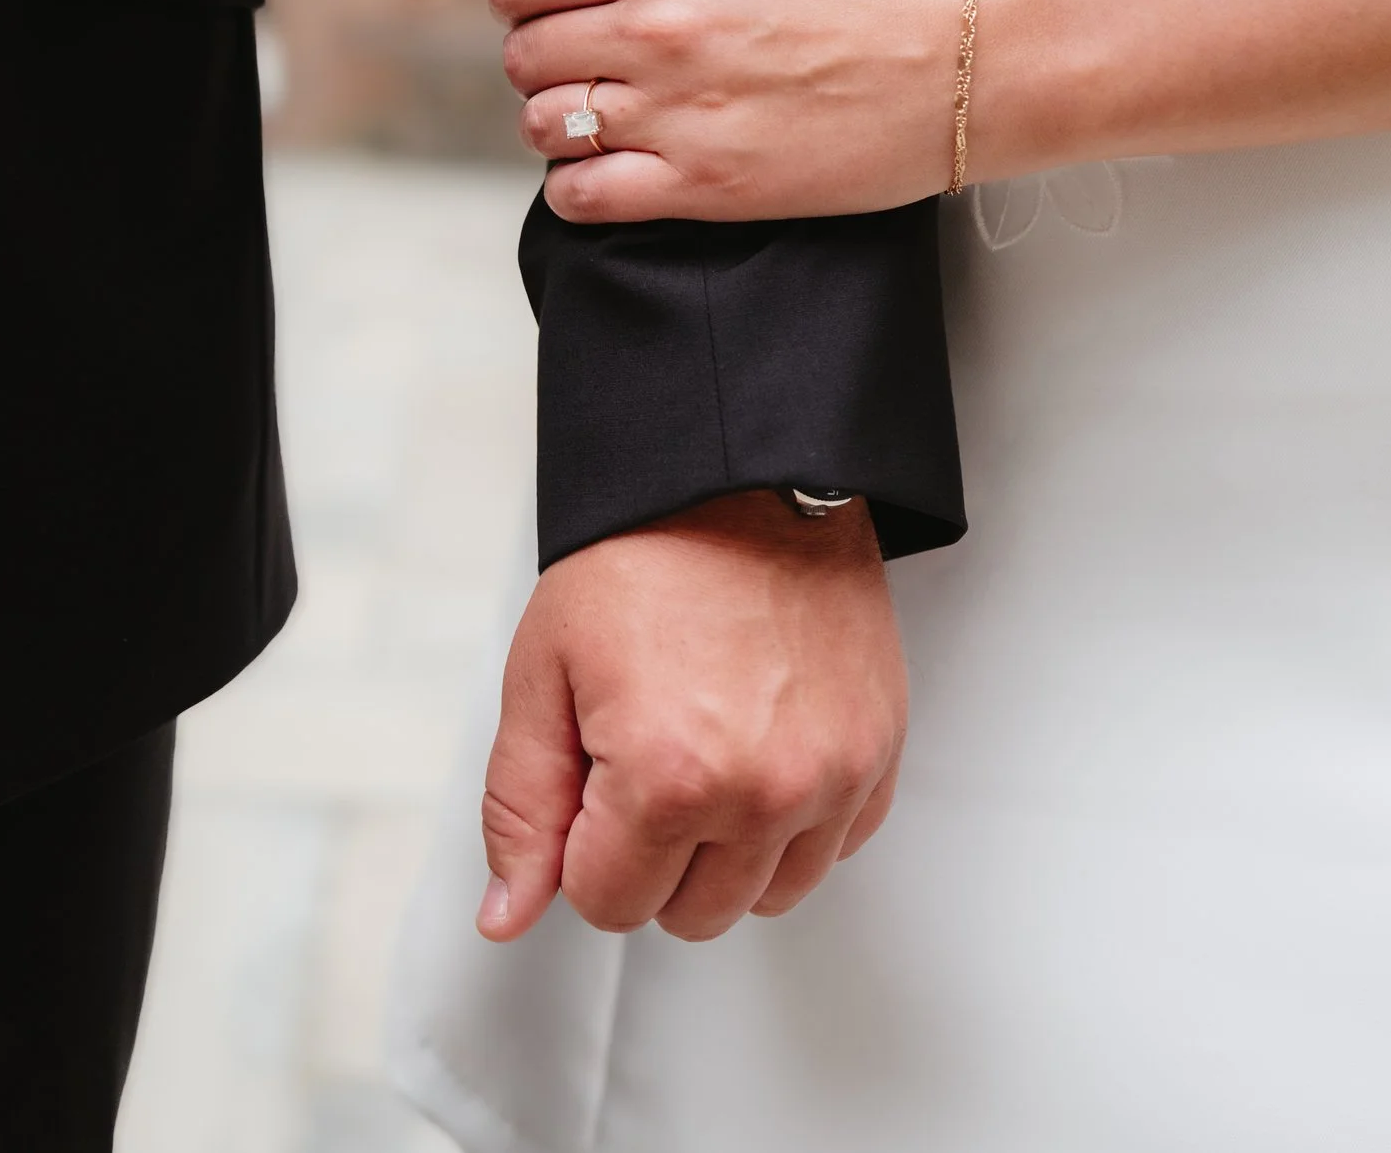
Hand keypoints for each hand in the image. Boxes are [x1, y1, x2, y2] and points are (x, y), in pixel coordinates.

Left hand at [475, 491, 905, 944]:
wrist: (743, 476)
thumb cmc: (644, 555)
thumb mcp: (542, 675)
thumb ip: (521, 807)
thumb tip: (511, 913)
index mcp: (670, 777)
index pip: (609, 904)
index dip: (582, 846)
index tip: (590, 775)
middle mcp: (766, 791)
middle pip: (690, 914)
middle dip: (649, 856)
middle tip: (640, 757)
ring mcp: (835, 776)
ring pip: (767, 896)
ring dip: (724, 852)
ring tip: (701, 755)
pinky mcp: (879, 753)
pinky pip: (831, 848)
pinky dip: (790, 823)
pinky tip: (755, 751)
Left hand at [498, 0, 983, 222]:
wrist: (961, 61)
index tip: (557, 5)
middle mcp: (655, 28)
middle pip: (523, 54)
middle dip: (542, 57)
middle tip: (586, 62)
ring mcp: (675, 111)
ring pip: (544, 125)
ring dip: (558, 122)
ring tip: (603, 116)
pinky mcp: (703, 186)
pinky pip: (582, 195)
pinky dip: (576, 188)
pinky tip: (609, 170)